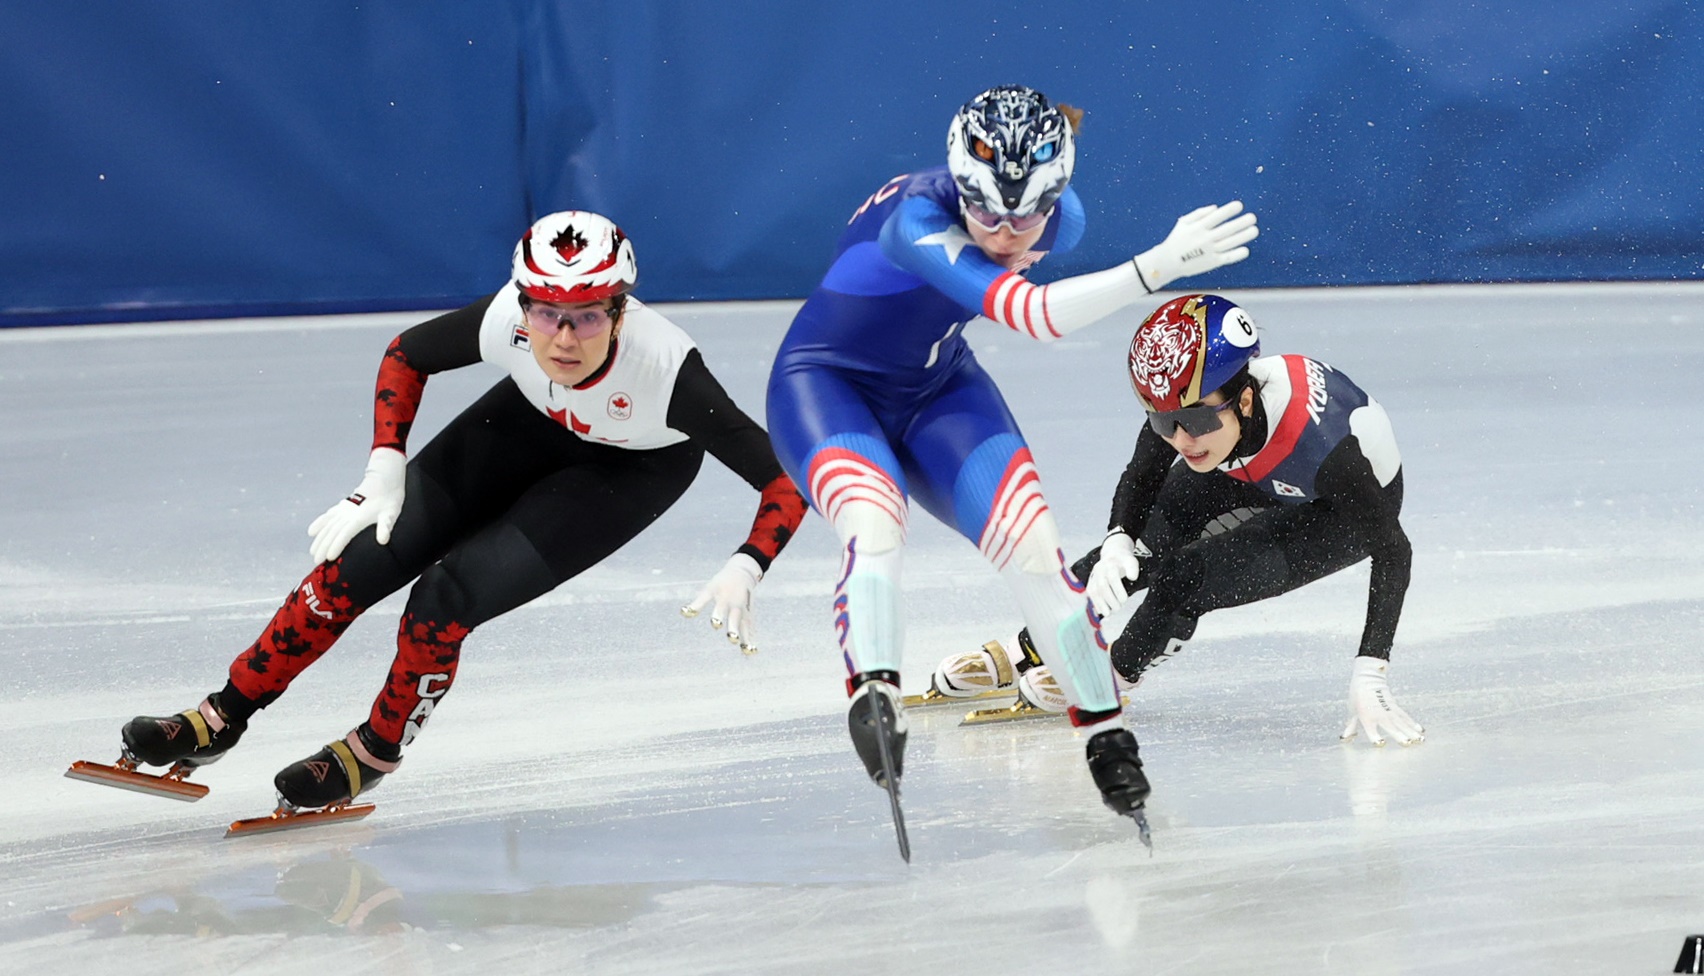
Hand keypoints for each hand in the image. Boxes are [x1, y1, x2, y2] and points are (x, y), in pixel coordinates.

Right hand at [307, 447, 405, 563]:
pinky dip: (319, 523)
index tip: (328, 557)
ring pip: (327, 525)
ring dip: (319, 538)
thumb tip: (383, 540)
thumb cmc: (389, 499)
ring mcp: (344, 509)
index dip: (336, 546)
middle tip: (316, 561)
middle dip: (323, 547)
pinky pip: (327, 516)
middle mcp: (348, 514)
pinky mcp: (343, 506)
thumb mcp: (391, 514)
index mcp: (359, 518)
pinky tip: (312, 531)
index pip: (344, 534)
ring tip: (312, 551)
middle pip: (332, 532)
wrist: (384, 480)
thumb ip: (385, 527)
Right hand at [681, 553, 762, 653]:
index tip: (750, 652)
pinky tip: (686, 612)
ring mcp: (724, 598)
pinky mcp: (712, 590)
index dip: (747, 642)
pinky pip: (703, 598)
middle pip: (735, 620)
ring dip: (718, 616)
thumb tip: (751, 656)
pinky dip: (695, 606)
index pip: (746, 631)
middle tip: (732, 638)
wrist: (742, 571)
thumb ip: (747, 634)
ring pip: (721, 608)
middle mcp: (735, 608)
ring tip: (715, 624)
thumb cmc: (744, 599)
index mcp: (743, 616)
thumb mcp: (747, 615)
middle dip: (733, 629)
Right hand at [1086, 531, 1141, 617]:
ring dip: (1101, 604)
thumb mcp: (1131, 561)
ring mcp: (1094, 576)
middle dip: (1110, 599)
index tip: (1124, 600)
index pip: (1113, 578)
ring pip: (1094, 591)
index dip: (1118, 590)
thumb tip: (1133, 577)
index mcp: (1110, 564)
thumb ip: (1133, 569)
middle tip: (1118, 608)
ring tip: (1109, 613)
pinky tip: (1100, 611)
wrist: (1112, 554)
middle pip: (1102, 586)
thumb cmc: (1123, 561)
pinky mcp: (1090, 581)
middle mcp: (1100, 570)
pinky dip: (1095, 603)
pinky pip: (1090, 593)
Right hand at [1132, 201, 1258, 292]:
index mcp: (1198, 227)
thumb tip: (1217, 208)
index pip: (1217, 216)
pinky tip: (1245, 250)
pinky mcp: (1212, 263)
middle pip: (1227, 229)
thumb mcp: (1183, 223)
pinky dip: (1236, 254)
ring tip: (1254, 230)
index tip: (1239, 206)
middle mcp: (1205, 239)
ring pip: (1230, 242)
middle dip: (1241, 222)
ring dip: (1243, 236)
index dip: (1229, 210)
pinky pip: (1227, 258)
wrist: (1167, 263)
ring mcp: (1209, 251)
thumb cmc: (1176, 240)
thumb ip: (1199, 213)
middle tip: (1252, 217)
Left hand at [1340, 656, 1423, 745]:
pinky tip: (1420, 730)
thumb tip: (1344, 738)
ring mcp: (1389, 710)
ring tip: (1420, 740)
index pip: (1371, 730)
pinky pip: (1405, 716)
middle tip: (1407, 743)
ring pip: (1401, 722)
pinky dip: (1412, 723)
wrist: (1367, 679)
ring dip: (1411, 731)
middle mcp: (1379, 715)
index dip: (1375, 737)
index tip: (1381, 743)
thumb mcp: (1352, 711)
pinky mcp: (1395, 706)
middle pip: (1391, 727)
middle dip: (1399, 735)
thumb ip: (1351, 726)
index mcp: (1367, 717)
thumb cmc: (1357, 696)